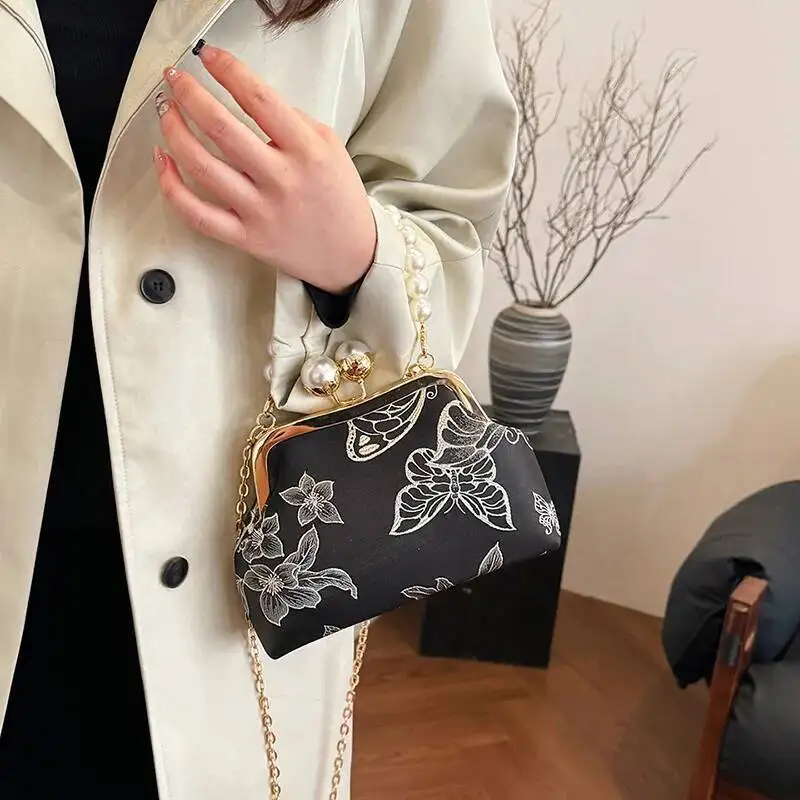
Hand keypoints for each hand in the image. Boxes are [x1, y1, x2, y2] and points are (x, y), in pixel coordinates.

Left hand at [153, 45, 376, 293]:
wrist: (350, 255)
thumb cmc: (339, 199)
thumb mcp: (331, 148)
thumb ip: (294, 121)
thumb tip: (249, 98)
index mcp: (306, 151)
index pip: (259, 99)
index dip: (227, 70)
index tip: (209, 56)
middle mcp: (281, 179)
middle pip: (221, 128)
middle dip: (190, 94)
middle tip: (177, 79)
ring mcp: (260, 211)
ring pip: (201, 165)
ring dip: (175, 131)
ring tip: (168, 113)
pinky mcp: (245, 237)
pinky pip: (197, 213)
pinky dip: (172, 186)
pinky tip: (163, 161)